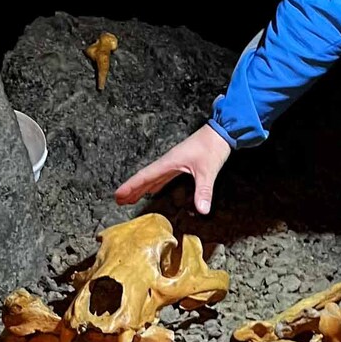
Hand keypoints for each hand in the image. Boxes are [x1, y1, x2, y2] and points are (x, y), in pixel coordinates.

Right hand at [113, 123, 232, 214]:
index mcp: (170, 162)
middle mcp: (169, 162)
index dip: (131, 186)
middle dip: (132, 189)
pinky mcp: (182, 163)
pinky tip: (153, 190)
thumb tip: (202, 210)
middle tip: (119, 200)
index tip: (118, 195)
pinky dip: (155, 184)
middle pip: (146, 177)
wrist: (222, 131)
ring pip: (153, 177)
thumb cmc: (212, 146)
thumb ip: (203, 191)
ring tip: (131, 198)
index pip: (146, 176)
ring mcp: (174, 162)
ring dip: (142, 188)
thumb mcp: (208, 170)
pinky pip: (163, 176)